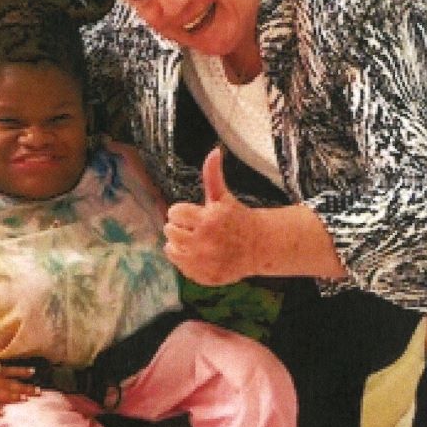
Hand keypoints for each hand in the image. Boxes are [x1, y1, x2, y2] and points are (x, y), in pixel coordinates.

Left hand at [163, 146, 258, 284]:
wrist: (257, 247)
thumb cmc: (236, 218)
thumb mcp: (223, 197)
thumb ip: (213, 176)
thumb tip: (214, 151)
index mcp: (208, 219)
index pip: (174, 212)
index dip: (181, 212)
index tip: (193, 214)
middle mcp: (204, 241)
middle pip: (169, 231)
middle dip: (178, 227)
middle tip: (194, 227)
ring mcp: (203, 261)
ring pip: (171, 249)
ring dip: (178, 243)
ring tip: (194, 240)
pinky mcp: (203, 276)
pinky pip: (180, 267)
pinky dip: (185, 260)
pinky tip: (199, 254)